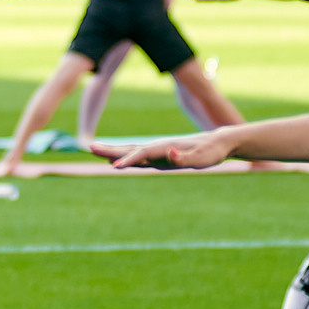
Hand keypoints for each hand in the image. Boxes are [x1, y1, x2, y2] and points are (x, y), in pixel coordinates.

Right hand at [94, 132, 234, 169]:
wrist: (219, 141)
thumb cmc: (212, 152)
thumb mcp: (202, 158)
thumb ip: (185, 157)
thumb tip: (169, 153)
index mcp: (166, 148)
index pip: (143, 154)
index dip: (128, 160)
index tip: (114, 166)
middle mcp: (158, 147)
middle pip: (130, 149)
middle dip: (110, 150)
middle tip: (90, 147)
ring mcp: (158, 151)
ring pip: (131, 151)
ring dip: (113, 152)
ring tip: (94, 150)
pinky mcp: (160, 155)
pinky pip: (137, 156)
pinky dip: (124, 157)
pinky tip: (115, 160)